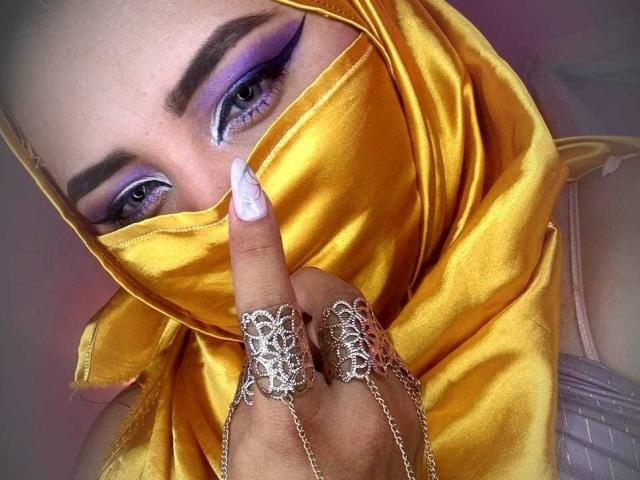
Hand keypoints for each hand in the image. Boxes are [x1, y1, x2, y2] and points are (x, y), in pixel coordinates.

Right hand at [224, 160, 424, 479]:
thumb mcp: (245, 441)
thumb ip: (261, 376)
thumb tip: (280, 326)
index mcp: (292, 418)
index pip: (268, 314)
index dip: (254, 247)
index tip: (246, 185)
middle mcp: (358, 404)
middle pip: (336, 298)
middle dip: (307, 297)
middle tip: (289, 334)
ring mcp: (400, 406)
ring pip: (362, 324)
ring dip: (332, 330)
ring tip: (318, 375)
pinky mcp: (418, 411)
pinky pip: (380, 353)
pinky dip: (354, 356)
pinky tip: (346, 394)